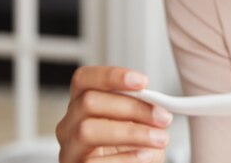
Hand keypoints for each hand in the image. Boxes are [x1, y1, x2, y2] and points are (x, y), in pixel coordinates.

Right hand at [56, 66, 172, 162]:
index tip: (142, 82)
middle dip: (131, 107)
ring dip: (131, 133)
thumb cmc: (130, 148)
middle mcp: (69, 125)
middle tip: (162, 117)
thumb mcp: (136, 122)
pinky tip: (144, 156)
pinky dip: (125, 158)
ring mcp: (68, 149)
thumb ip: (140, 107)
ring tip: (158, 139)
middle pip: (89, 102)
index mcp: (81, 104)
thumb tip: (157, 102)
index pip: (84, 79)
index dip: (111, 76)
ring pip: (87, 130)